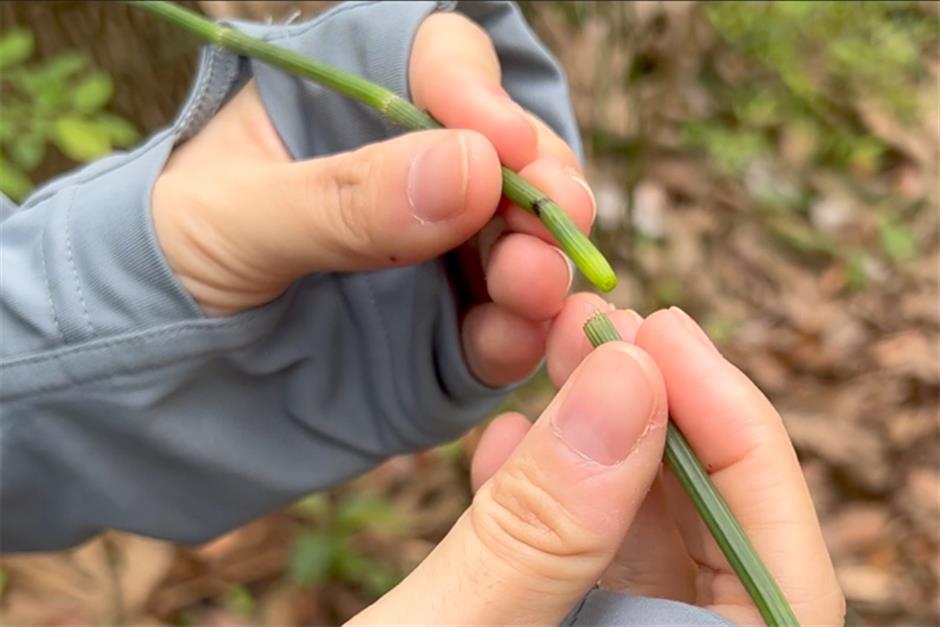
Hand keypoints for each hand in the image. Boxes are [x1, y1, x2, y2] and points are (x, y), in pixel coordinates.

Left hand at [151, 12, 594, 386]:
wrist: (152, 375)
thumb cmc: (168, 262)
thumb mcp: (230, 218)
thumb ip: (340, 197)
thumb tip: (471, 169)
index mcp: (350, 108)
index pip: (434, 64)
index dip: (477, 92)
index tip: (499, 143)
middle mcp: (413, 175)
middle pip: (510, 156)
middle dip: (540, 184)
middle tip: (554, 216)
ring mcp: (439, 257)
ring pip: (524, 244)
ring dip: (544, 261)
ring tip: (535, 285)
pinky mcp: (448, 335)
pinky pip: (503, 330)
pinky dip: (521, 336)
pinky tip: (514, 339)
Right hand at [350, 294, 843, 625]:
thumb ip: (540, 532)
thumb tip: (627, 378)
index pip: (777, 581)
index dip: (741, 447)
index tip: (666, 340)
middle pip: (713, 545)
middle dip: (667, 418)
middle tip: (608, 326)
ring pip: (640, 540)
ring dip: (604, 437)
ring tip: (560, 355)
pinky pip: (572, 560)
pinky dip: (545, 491)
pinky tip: (500, 440)